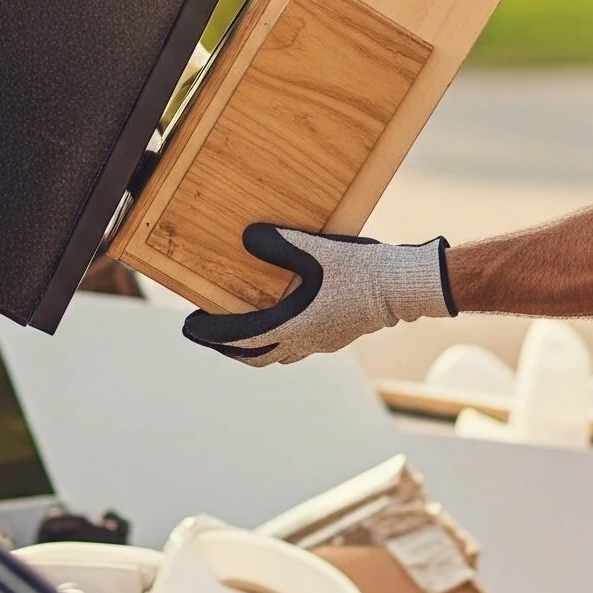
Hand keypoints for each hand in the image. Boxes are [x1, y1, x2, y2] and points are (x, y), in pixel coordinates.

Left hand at [181, 225, 454, 367]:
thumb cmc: (361, 269)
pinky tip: (278, 319)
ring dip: (250, 346)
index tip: (189, 326)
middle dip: (226, 347)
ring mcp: (321, 342)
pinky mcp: (335, 335)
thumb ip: (279, 243)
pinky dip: (275, 338)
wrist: (403, 286)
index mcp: (293, 326)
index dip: (211, 333)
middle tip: (205, 333)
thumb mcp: (316, 249)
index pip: (240, 338)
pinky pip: (295, 345)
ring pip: (276, 354)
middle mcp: (304, 341)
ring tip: (235, 331)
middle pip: (254, 356)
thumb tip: (246, 236)